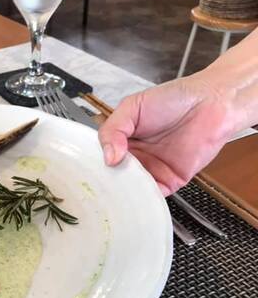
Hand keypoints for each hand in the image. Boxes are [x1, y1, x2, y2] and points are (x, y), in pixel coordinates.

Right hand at [98, 73, 238, 195]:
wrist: (211, 103)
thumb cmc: (173, 99)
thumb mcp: (132, 106)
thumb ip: (114, 129)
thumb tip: (109, 156)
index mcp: (121, 140)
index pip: (100, 157)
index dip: (92, 164)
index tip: (85, 169)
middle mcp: (134, 157)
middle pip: (113, 176)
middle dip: (106, 181)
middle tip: (97, 184)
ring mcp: (151, 170)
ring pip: (130, 188)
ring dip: (123, 191)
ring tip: (114, 190)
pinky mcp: (169, 181)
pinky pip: (153, 195)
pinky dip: (144, 198)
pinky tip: (135, 194)